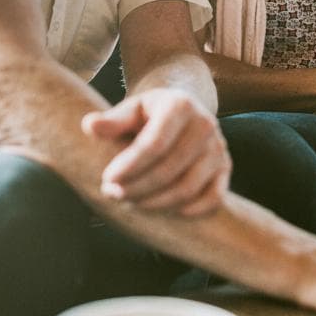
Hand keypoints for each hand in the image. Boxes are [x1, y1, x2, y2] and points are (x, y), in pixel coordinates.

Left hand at [82, 89, 230, 216]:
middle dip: (137, 188)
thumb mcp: (131, 110)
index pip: (154, 144)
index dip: (129, 167)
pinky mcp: (225, 168)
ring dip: (155, 203)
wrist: (183, 112)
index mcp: (180, 105)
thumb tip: (89, 125)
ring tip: (130, 202)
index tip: (107, 179)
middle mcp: (205, 124)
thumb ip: (112, 120)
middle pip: (169, 169)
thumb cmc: (150, 114)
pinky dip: (189, 210)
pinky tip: (163, 210)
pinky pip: (213, 198)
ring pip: (187, 188)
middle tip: (112, 194)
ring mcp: (218, 148)